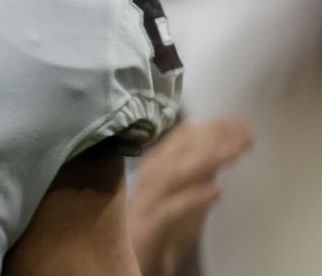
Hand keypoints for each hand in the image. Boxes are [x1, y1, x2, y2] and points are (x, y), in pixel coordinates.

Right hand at [127, 118, 253, 275]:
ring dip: (203, 160)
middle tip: (245, 134)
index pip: (182, 137)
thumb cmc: (164, 224)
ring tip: (233, 152)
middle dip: (212, 138)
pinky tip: (216, 192)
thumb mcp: (186, 192)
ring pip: (172, 175)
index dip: (212, 127)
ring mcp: (146, 201)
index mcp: (156, 165)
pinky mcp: (147, 227)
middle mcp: (149, 178)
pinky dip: (191, 199)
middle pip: (177, 150)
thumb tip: (226, 144)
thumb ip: (200, 170)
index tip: (241, 124)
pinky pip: (169, 210)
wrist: (137, 258)